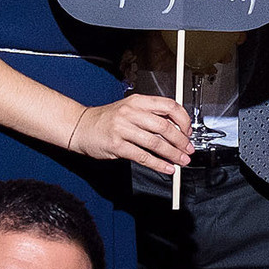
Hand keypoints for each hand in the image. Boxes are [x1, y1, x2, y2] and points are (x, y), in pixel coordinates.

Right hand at [70, 95, 191, 175]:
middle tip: (188, 149)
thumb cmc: (106, 119)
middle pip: (165, 126)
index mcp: (137, 101)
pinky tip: (166, 168)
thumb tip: (176, 129)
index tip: (188, 131)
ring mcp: (123, 129)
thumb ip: (150, 115)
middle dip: (181, 141)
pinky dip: (158, 164)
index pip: (168, 106)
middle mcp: (131, 113)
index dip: (183, 119)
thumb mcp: (129, 109)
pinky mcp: (117, 145)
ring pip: (155, 143)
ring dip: (172, 154)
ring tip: (181, 161)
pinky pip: (142, 156)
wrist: (80, 126)